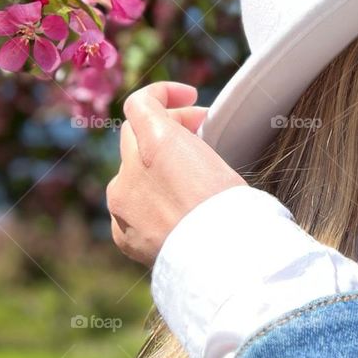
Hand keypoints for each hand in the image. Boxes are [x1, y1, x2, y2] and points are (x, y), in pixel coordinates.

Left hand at [106, 81, 246, 266]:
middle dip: (166, 127)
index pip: (142, 102)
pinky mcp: (122, 234)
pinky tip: (175, 214)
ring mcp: (121, 205)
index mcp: (157, 143)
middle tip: (199, 134)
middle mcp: (130, 170)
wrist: (223, 264)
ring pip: (131, 172)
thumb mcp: (221, 161)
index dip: (165, 93)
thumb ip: (191, 145)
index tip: (190, 98)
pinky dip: (148, 203)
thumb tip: (188, 142)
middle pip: (135, 134)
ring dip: (155, 167)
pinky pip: (129, 209)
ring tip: (189, 179)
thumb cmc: (235, 211)